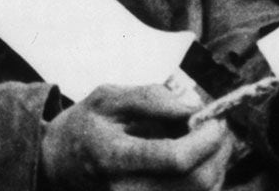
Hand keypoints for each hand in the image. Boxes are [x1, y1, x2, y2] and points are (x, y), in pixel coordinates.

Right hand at [40, 82, 234, 190]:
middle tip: (218, 124)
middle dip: (219, 150)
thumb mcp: (108, 98)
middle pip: (198, 181)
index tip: (215, 117)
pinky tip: (197, 157)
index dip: (206, 138)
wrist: (58, 164)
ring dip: (216, 163)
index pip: (175, 159)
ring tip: (205, 138)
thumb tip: (193, 106)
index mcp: (114, 158)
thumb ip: (151, 98)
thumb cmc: (84, 127)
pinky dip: (207, 176)